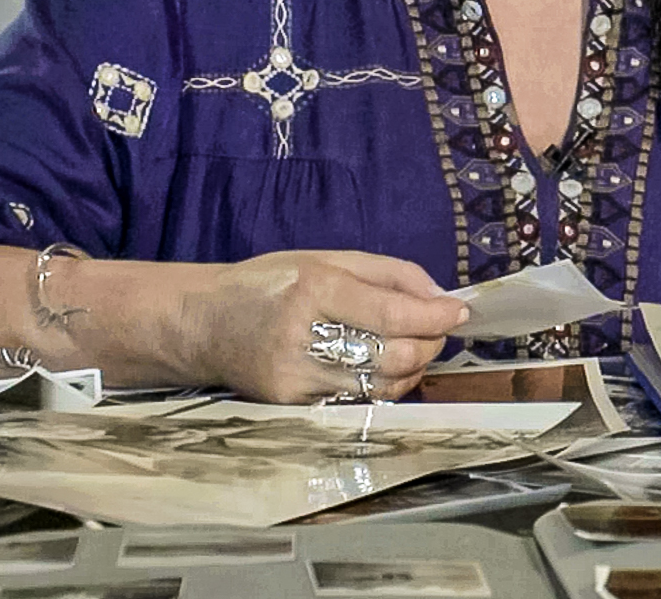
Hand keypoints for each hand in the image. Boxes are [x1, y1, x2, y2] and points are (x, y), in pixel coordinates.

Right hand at [184, 250, 469, 403]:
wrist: (201, 324)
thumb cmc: (268, 283)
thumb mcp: (325, 259)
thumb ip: (387, 273)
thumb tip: (439, 295)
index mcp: (315, 287)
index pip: (392, 313)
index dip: (435, 316)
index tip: (459, 312)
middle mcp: (303, 333)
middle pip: (394, 355)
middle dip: (430, 344)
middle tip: (438, 331)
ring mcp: (295, 375)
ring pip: (380, 385)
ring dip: (412, 369)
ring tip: (415, 349)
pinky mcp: (289, 403)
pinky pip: (355, 400)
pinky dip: (382, 386)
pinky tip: (384, 368)